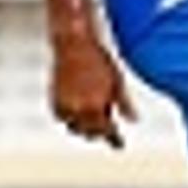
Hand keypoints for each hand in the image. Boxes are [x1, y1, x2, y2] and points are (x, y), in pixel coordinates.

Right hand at [48, 30, 133, 148]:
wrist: (74, 42)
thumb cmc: (99, 58)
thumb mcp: (118, 80)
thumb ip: (125, 103)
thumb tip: (134, 120)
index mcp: (95, 107)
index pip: (106, 132)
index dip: (115, 139)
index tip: (120, 145)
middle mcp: (77, 109)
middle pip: (90, 133)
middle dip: (100, 133)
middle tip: (108, 131)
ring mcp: (64, 104)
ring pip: (74, 128)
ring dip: (84, 128)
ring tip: (93, 123)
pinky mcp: (54, 98)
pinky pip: (61, 117)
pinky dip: (69, 119)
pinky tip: (77, 114)